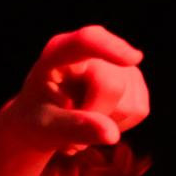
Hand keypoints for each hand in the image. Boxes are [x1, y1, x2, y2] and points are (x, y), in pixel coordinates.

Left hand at [2, 25, 148, 154]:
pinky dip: (118, 124)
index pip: (87, 41)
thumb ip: (73, 128)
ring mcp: (118, 63)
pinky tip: (96, 118)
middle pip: (111, 86)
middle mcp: (93, 50)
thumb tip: (111, 134)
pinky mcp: (134, 80)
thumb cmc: (37, 118)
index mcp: (58, 53)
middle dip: (94, 115)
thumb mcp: (43, 127)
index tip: (132, 59)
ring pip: (129, 103)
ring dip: (104, 123)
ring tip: (80, 118)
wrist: (45, 120)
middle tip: (68, 124)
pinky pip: (138, 110)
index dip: (110, 48)